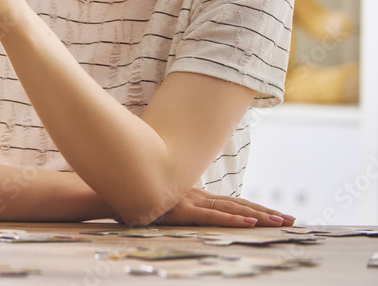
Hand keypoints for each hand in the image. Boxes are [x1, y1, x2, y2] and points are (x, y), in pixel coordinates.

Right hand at [152, 188, 294, 227]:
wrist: (118, 189)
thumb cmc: (139, 196)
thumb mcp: (163, 201)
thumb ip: (177, 204)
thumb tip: (184, 210)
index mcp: (197, 196)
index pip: (233, 202)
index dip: (256, 208)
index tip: (279, 215)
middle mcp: (198, 196)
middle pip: (240, 204)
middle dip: (267, 212)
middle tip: (293, 220)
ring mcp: (191, 202)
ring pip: (232, 209)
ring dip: (259, 215)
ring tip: (281, 222)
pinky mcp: (182, 211)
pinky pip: (212, 216)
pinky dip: (233, 219)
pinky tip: (251, 222)